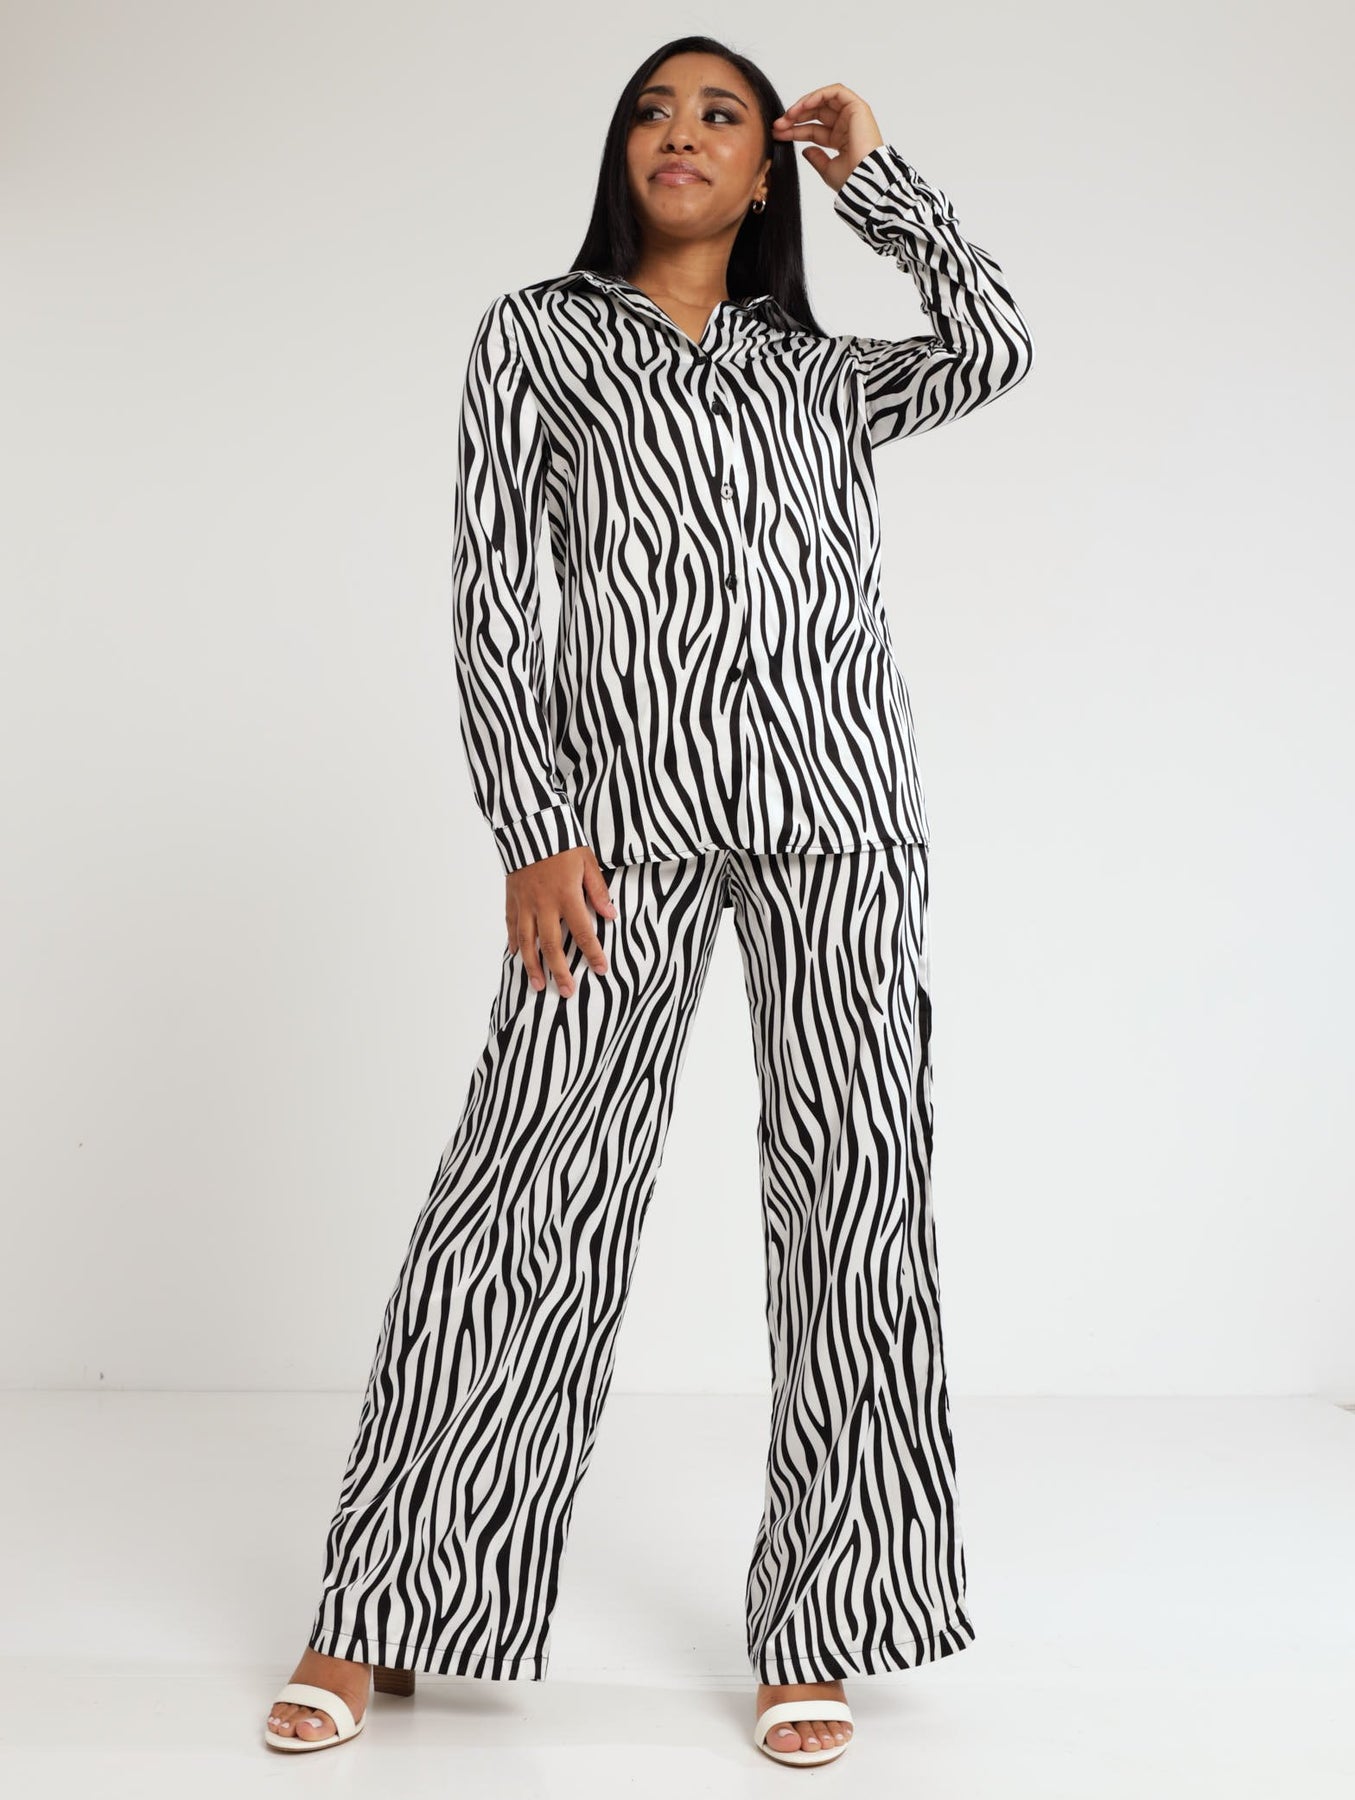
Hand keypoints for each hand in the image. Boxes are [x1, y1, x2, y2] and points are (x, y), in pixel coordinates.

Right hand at [505, 844, 615, 997]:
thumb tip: (611, 915)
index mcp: (566, 896)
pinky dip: (513, 942)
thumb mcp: (587, 862)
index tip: (601, 970)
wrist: (529, 824)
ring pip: (527, 941)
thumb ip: (598, 890)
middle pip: (552, 945)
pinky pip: (511, 924)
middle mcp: (543, 904)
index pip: (583, 931)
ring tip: (537, 985)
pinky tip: (516, 956)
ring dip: (533, 965)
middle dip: (560, 971)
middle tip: (567, 991)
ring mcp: (524, 903)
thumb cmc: (562, 842)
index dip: (593, 953)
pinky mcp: (512, 897)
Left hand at [770, 85, 884, 191]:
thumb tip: (805, 150)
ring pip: (824, 100)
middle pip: (816, 113)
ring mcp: (853, 115)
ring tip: (789, 115)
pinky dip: (819, 95)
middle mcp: (847, 125)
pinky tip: (804, 105)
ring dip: (804, 104)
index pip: (813, 130)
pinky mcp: (857, 107)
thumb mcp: (827, 169)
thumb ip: (816, 158)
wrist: (864, 180)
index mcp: (841, 140)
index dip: (794, 130)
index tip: (778, 133)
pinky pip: (836, 92)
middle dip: (795, 116)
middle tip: (778, 124)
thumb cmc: (852, 179)